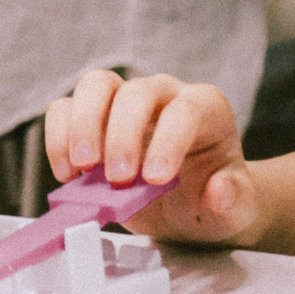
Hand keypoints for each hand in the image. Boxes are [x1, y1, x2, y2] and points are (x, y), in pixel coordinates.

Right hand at [47, 70, 255, 245]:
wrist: (187, 205)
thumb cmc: (211, 199)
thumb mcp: (236, 208)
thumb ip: (236, 199)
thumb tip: (220, 190)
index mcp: (206, 109)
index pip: (184, 111)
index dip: (168, 142)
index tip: (154, 180)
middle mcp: (164, 95)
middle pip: (137, 92)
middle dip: (122, 134)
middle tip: (117, 178)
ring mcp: (123, 100)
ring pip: (95, 85)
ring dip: (83, 125)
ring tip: (83, 167)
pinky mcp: (89, 115)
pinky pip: (63, 108)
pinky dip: (58, 138)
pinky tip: (67, 173)